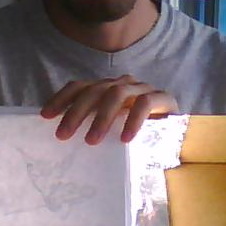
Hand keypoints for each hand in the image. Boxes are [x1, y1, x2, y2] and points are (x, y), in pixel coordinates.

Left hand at [40, 75, 178, 144]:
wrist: (180, 135)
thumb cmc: (139, 136)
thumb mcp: (111, 131)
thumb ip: (93, 129)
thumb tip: (61, 141)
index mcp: (107, 89)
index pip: (80, 86)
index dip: (62, 98)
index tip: (45, 116)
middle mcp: (122, 84)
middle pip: (94, 90)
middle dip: (76, 112)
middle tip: (62, 135)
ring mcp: (142, 89)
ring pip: (116, 94)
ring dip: (101, 117)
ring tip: (91, 141)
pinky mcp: (163, 98)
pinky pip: (144, 103)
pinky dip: (133, 120)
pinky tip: (124, 139)